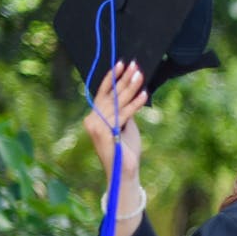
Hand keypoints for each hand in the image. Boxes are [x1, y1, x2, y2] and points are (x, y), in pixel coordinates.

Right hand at [83, 60, 146, 181]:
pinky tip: (144, 94)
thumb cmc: (125, 149)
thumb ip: (123, 111)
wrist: (124, 171)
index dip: (111, 78)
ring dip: (131, 88)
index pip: (102, 93)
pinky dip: (135, 104)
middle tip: (135, 65)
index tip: (121, 64)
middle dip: (123, 79)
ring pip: (117, 103)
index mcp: (94, 117)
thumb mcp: (124, 125)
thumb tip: (130, 93)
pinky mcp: (106, 133)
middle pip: (110, 95)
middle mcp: (92, 120)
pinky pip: (124, 114)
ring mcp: (97, 127)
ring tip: (140, 75)